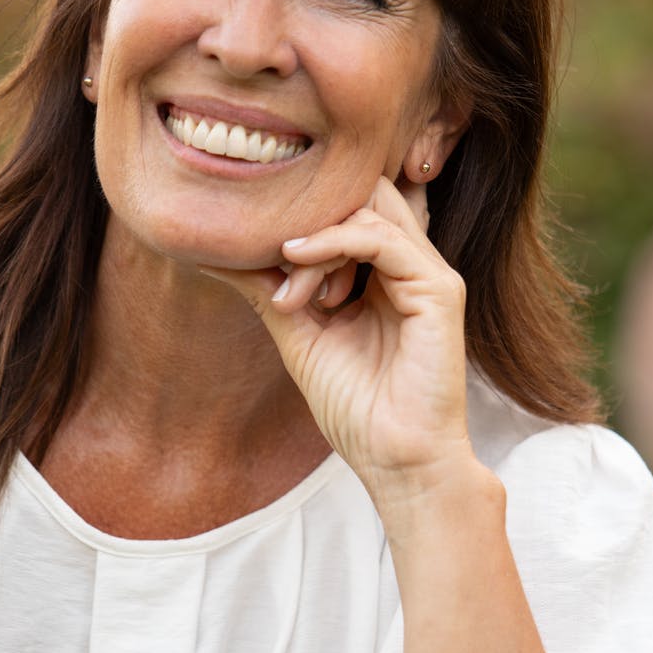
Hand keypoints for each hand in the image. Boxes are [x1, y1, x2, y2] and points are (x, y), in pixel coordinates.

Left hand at [203, 177, 479, 526]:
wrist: (396, 461)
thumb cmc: (356, 409)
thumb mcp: (297, 335)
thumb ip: (268, 289)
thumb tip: (213, 252)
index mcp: (384, 272)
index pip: (347, 205)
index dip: (300, 220)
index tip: (260, 262)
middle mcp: (410, 264)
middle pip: (362, 191)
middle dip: (309, 220)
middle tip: (278, 275)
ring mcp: (427, 273)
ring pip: (368, 207)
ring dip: (314, 242)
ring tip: (292, 297)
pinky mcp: (439, 289)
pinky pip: (382, 237)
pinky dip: (334, 244)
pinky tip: (302, 264)